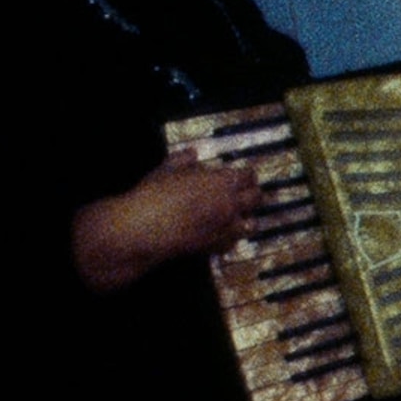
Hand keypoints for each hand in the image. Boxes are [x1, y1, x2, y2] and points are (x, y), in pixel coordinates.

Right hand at [72, 161, 261, 291]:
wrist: (144, 229)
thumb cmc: (153, 196)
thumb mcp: (166, 170)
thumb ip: (183, 160)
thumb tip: (191, 154)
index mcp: (221, 183)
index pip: (247, 176)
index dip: (247, 174)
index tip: (245, 173)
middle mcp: (230, 205)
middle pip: (256, 198)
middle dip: (254, 193)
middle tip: (249, 191)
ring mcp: (226, 228)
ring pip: (251, 223)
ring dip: (247, 217)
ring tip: (241, 214)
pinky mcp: (217, 246)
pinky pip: (234, 242)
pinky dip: (232, 237)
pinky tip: (225, 233)